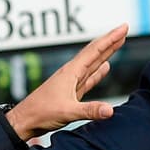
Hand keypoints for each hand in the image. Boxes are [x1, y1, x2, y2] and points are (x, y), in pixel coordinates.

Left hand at [4, 23, 126, 139]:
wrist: (25, 121)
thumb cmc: (41, 114)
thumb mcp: (68, 112)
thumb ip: (90, 110)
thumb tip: (110, 110)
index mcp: (71, 72)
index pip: (95, 51)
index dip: (111, 39)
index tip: (123, 27)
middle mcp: (71, 73)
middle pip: (95, 53)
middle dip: (110, 41)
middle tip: (124, 29)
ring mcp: (71, 82)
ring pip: (93, 63)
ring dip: (106, 53)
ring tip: (117, 43)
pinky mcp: (71, 93)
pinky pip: (89, 78)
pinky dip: (99, 72)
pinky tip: (105, 68)